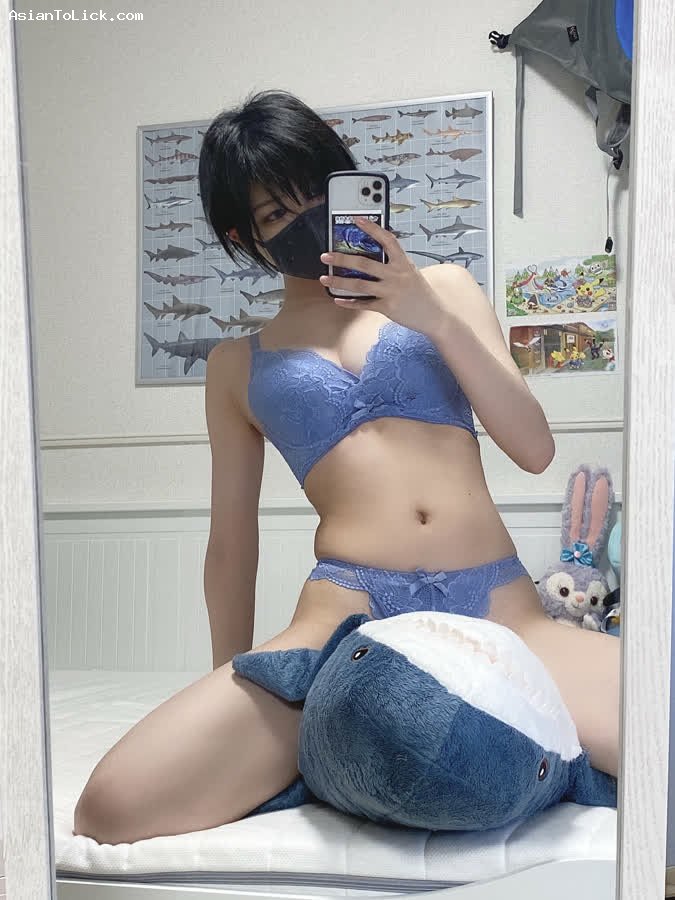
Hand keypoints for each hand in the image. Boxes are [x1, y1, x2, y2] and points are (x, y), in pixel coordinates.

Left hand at [319, 216, 447, 336]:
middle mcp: (396, 275)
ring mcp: (391, 292)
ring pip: (359, 285)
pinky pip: (364, 304)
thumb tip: (373, 258)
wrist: (434, 315)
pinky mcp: (387, 307)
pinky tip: (338, 300)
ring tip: (325, 279)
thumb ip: (394, 264)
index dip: (371, 228)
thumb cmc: (421, 294)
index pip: (387, 239)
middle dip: (342, 259)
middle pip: (364, 263)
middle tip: (326, 256)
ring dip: (339, 282)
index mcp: (403, 262)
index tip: (356, 219)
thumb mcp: (411, 272)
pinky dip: (350, 303)